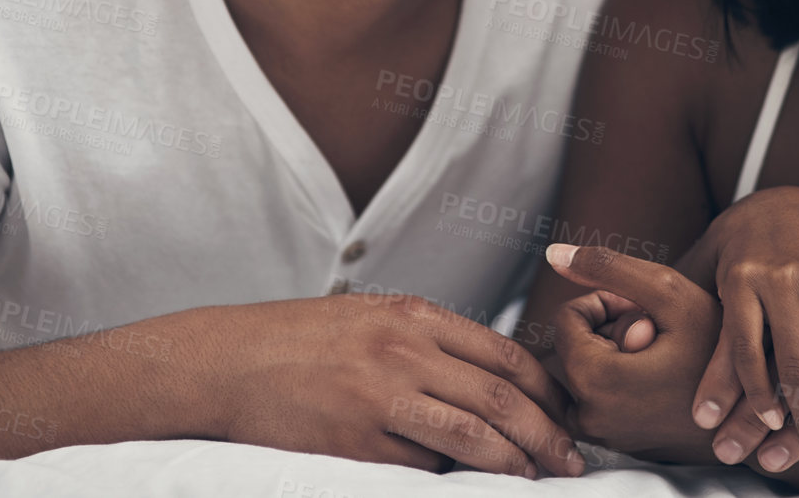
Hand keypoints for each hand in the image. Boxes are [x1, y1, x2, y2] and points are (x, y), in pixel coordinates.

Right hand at [209, 293, 584, 477]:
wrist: (227, 362)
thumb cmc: (301, 341)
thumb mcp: (372, 318)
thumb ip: (429, 342)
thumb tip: (492, 385)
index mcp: (413, 317)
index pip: (504, 353)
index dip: (546, 390)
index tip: (567, 415)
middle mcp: (402, 352)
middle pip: (499, 396)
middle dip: (545, 433)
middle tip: (571, 461)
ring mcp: (379, 399)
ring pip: (470, 435)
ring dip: (512, 463)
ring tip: (534, 479)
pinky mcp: (355, 444)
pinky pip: (419, 466)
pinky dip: (446, 476)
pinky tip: (462, 484)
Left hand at [545, 244, 725, 464]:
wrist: (760, 410)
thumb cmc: (721, 350)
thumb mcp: (670, 294)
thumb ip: (610, 269)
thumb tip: (553, 254)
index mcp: (594, 380)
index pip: (567, 318)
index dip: (605, 302)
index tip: (643, 309)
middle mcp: (589, 417)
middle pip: (577, 346)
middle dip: (612, 329)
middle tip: (659, 334)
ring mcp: (604, 435)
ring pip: (590, 369)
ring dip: (619, 352)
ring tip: (664, 355)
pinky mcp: (619, 443)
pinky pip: (603, 395)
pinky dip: (625, 377)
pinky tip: (663, 377)